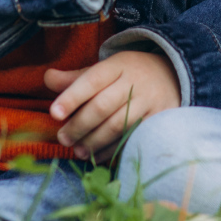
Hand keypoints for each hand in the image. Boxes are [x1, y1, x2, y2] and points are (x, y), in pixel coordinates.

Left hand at [44, 51, 179, 161]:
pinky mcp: (160, 119)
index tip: (53, 113)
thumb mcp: (105, 69)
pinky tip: (97, 156)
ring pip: (118, 125)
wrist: (173, 75)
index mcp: (117, 65)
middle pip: (102, 106)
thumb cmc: (128, 75)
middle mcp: (135, 81)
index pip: (91, 80)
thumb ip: (76, 78)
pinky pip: (132, 138)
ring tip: (77, 150)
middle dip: (79, 125)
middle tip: (62, 138)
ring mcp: (149, 101)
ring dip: (94, 141)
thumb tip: (47, 78)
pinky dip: (113, 149)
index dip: (71, 97)